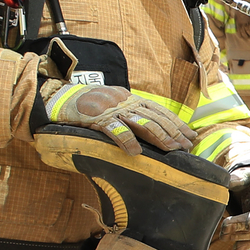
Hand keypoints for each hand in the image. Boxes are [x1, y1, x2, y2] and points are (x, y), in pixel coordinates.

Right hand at [37, 81, 195, 154]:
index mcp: (129, 98)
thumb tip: (150, 129)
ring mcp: (111, 109)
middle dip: (173, 131)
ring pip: (140, 122)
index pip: (158, 110)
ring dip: (159, 136)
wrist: (59, 96)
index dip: (175, 122)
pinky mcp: (96, 118)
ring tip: (172, 148)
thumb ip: (130, 113)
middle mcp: (124, 101)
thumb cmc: (87, 104)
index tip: (190, 134)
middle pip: (154, 117)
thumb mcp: (113, 103)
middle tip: (186, 145)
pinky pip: (113, 130)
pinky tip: (135, 152)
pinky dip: (125, 140)